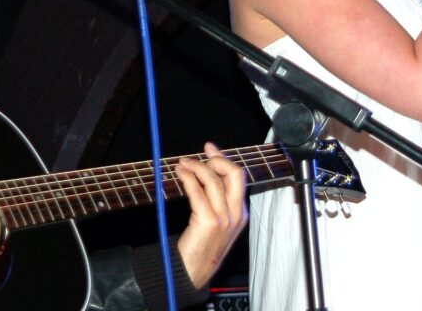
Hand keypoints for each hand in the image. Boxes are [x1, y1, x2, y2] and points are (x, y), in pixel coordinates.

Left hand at [175, 142, 247, 288]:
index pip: (238, 177)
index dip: (223, 159)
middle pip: (235, 174)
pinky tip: (180, 173)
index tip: (209, 149)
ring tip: (182, 163)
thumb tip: (205, 172)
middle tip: (200, 155)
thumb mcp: (215, 221)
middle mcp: (236, 214)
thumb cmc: (201, 246)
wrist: (193, 271)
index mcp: (241, 213)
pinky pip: (198, 192)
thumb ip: (215, 200)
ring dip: (196, 166)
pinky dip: (188, 178)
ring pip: (214, 180)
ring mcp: (224, 219)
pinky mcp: (208, 222)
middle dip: (217, 159)